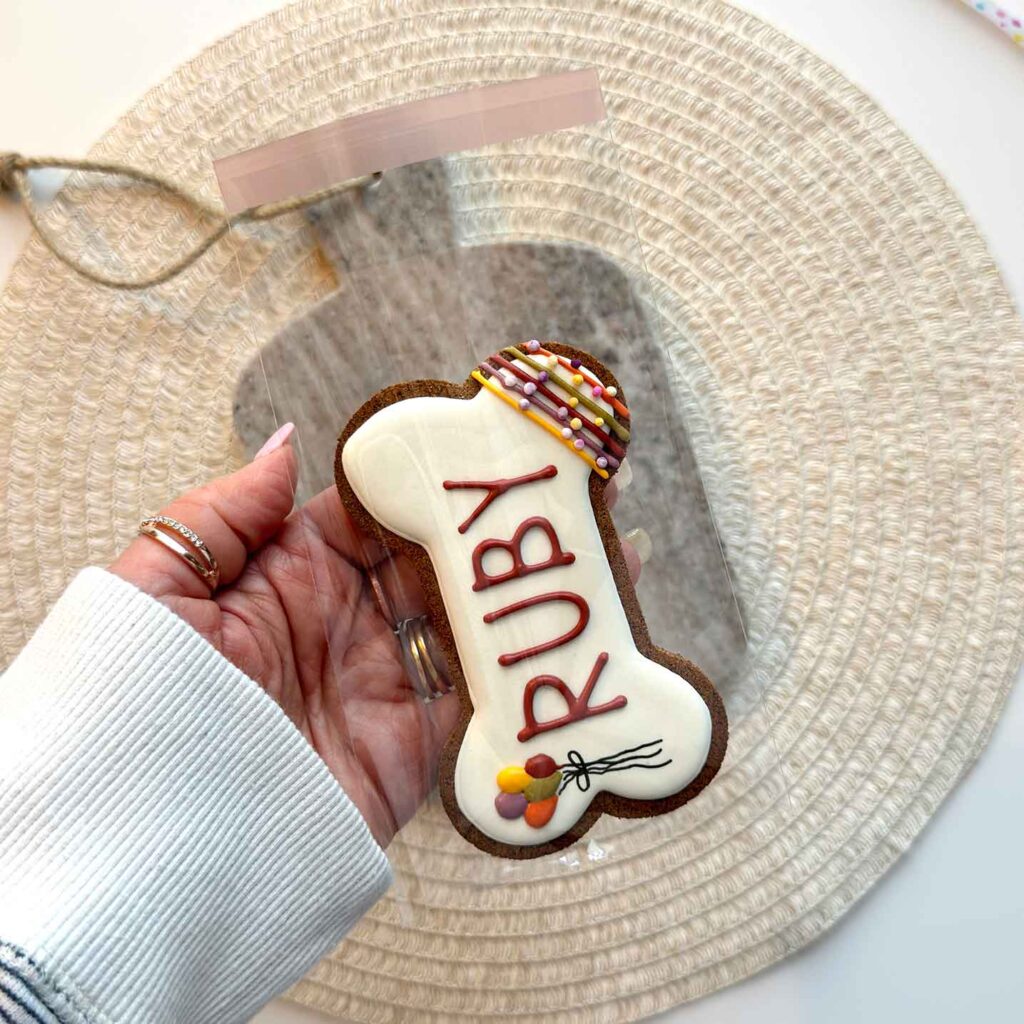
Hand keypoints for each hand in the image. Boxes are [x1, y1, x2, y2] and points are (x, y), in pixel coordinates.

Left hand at [111, 424, 643, 847]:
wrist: (157, 838)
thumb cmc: (141, 699)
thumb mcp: (161, 588)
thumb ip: (226, 515)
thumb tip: (289, 440)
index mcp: (295, 572)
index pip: (380, 510)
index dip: (435, 475)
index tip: (492, 441)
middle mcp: (353, 619)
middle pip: (445, 558)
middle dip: (507, 522)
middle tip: (574, 482)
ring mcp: (392, 679)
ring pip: (479, 618)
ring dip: (536, 585)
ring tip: (603, 539)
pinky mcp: (422, 741)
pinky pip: (489, 693)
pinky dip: (538, 662)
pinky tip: (586, 626)